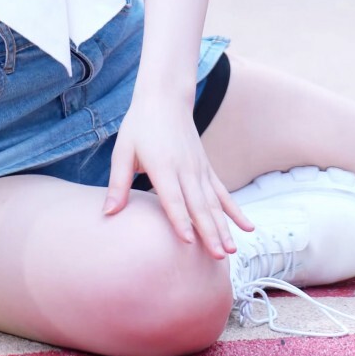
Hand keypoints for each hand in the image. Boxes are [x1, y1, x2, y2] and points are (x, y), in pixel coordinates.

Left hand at [103, 96, 253, 259]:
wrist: (165, 98)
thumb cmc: (139, 126)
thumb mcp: (122, 151)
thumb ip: (118, 184)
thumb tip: (107, 213)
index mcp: (162, 166)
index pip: (172, 198)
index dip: (180, 220)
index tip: (188, 242)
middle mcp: (185, 169)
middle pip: (198, 205)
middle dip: (208, 233)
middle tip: (217, 257)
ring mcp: (199, 169)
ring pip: (213, 203)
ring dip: (224, 227)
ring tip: (232, 250)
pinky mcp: (206, 168)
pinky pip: (222, 193)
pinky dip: (234, 211)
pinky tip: (247, 228)